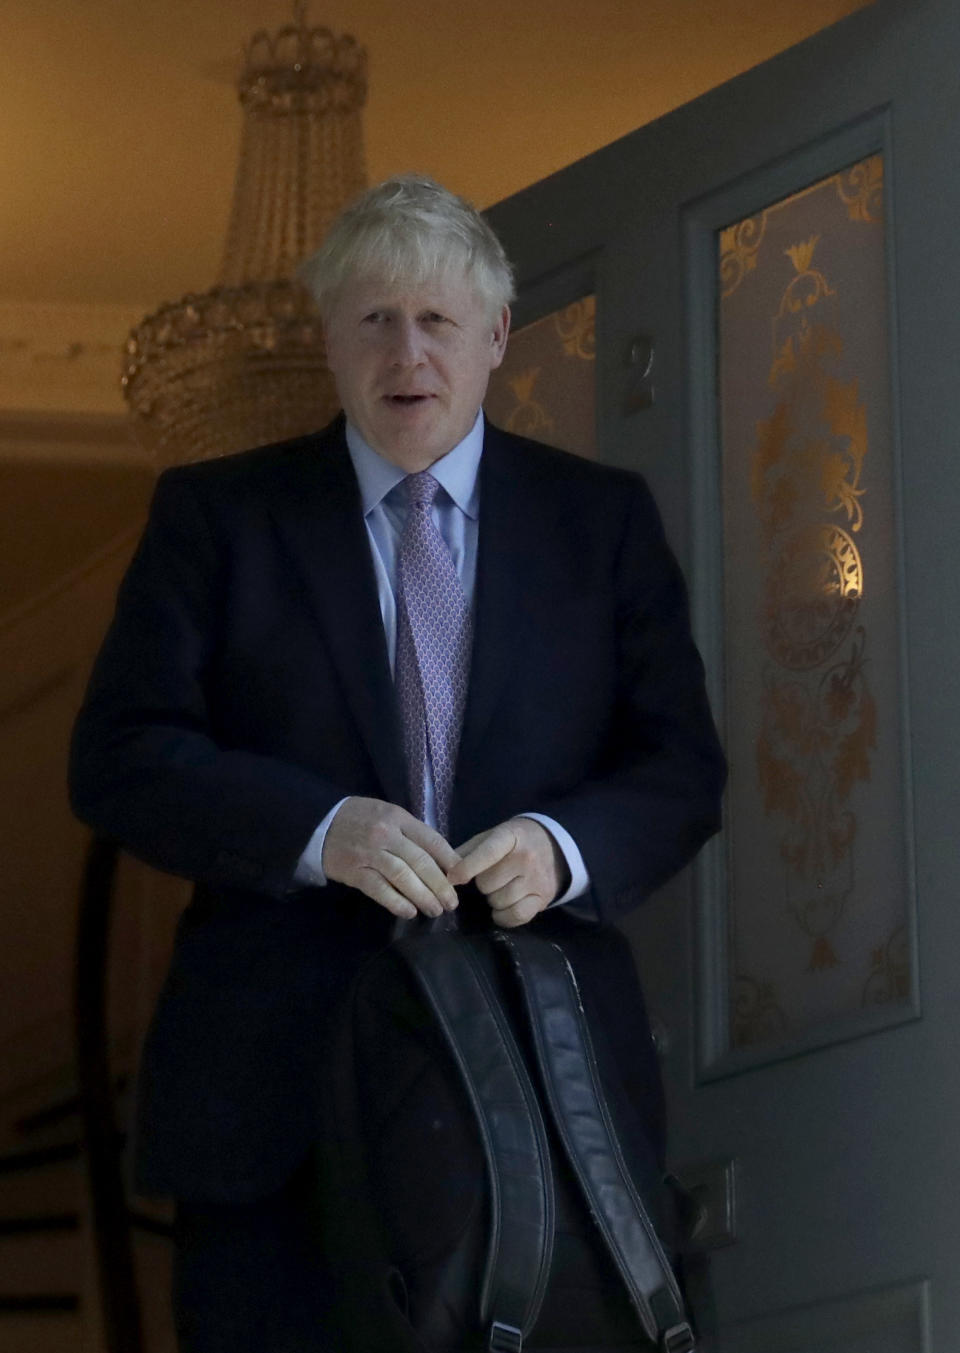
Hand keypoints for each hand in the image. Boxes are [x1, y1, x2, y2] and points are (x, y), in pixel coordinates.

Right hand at [322, 797, 459, 919]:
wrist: (318, 823)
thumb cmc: (359, 819)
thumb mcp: (387, 814)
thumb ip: (411, 832)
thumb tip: (441, 858)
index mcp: (398, 817)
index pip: (431, 840)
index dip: (450, 861)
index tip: (462, 877)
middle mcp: (386, 834)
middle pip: (421, 862)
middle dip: (440, 885)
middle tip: (452, 903)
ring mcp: (369, 853)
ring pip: (403, 877)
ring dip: (423, 896)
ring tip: (435, 910)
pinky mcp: (353, 871)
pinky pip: (379, 889)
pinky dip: (396, 902)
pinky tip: (409, 911)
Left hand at [447, 818, 564, 927]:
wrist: (553, 846)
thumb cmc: (513, 841)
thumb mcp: (491, 836)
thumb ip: (466, 850)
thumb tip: (440, 869)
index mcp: (510, 837)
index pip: (487, 853)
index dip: (467, 868)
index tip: (452, 878)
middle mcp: (526, 858)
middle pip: (488, 883)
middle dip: (483, 883)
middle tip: (491, 876)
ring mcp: (537, 879)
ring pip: (499, 901)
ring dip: (493, 899)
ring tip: (501, 887)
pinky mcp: (544, 899)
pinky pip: (516, 916)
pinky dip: (504, 916)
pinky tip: (503, 907)